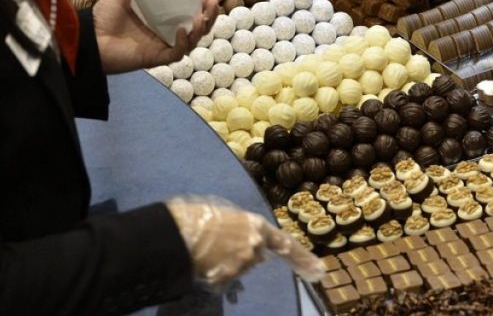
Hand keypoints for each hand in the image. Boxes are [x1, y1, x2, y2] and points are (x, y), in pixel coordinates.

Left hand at [93, 0, 224, 73]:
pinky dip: (183, 42)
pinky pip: (177, 52)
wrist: (88, 37)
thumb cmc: (105, 17)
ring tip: (203, 14)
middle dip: (211, 12)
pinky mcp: (157, 57)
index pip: (192, 8)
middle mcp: (169, 31)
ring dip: (202, 26)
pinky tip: (183, 30)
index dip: (206, 0)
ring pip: (194, 39)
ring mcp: (164, 45)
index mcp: (165, 16)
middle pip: (199, 25)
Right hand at [166, 198, 325, 286]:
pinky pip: (222, 279)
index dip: (303, 257)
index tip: (318, 270)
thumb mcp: (224, 212)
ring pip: (238, 267)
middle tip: (220, 244)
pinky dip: (215, 273)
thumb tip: (248, 240)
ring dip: (228, 262)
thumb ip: (242, 226)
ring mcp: (239, 266)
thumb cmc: (195, 215)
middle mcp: (253, 247)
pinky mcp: (223, 280)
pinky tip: (200, 262)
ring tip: (205, 249)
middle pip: (256, 256)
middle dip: (245, 253)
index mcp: (255, 225)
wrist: (174, 231)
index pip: (285, 244)